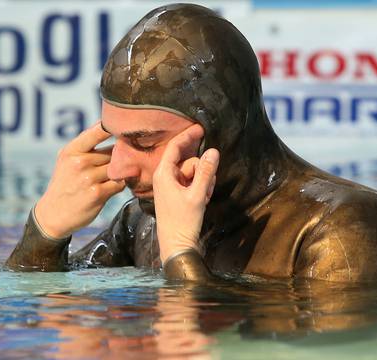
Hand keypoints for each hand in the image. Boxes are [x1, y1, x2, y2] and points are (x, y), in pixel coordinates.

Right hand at [35, 122, 125, 238]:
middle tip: (124, 160)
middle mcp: (80, 162)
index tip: (126, 126)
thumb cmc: (65, 183)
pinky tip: (111, 187)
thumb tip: (109, 126)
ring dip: (121, 172)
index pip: (98, 131)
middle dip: (120, 156)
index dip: (114, 127)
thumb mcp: (67, 159)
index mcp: (72, 150)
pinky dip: (119, 184)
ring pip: (118, 167)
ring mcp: (89, 178)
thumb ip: (85, 144)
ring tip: (114, 176)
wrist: (53, 214)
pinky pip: (119, 183)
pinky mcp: (98, 193)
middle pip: (113, 152)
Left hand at [153, 124, 218, 263]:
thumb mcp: (198, 195)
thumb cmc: (183, 221)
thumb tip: (213, 151)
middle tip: (206, 187)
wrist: (176, 246)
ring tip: (203, 198)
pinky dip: (200, 188)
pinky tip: (203, 200)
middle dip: (201, 170)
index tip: (200, 127)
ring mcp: (171, 186)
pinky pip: (193, 183)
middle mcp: (164, 177)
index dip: (188, 135)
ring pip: (193, 172)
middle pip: (189, 161)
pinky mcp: (177, 194)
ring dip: (203, 181)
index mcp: (163, 174)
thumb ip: (206, 172)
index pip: (174, 147)